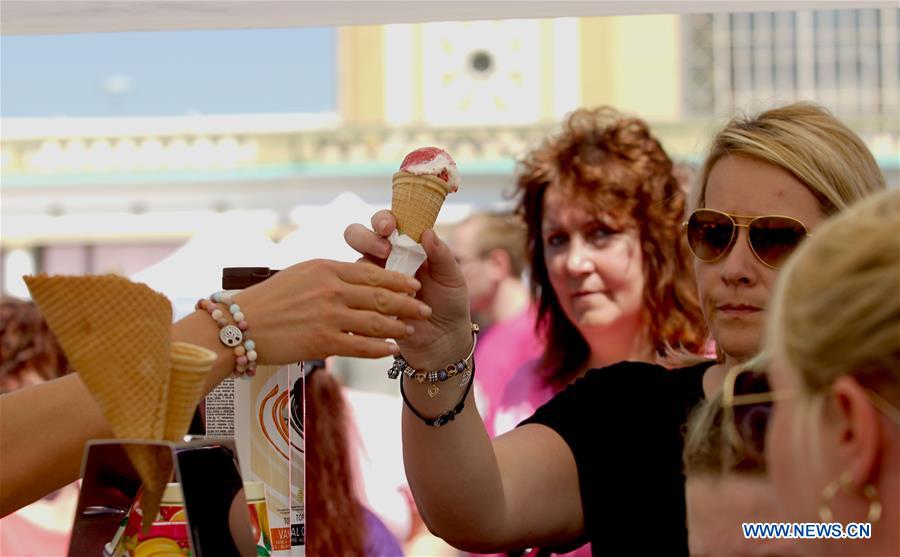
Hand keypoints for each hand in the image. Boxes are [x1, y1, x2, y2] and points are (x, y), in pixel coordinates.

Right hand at [233, 258, 430, 362]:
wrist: (239, 326)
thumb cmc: (268, 300)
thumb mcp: (301, 274)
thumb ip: (330, 275)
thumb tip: (355, 276)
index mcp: (327, 268)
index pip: (372, 272)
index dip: (397, 280)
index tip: (414, 284)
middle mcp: (331, 289)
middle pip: (380, 296)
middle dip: (407, 303)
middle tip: (425, 308)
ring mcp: (329, 316)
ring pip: (375, 321)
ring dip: (398, 326)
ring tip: (412, 329)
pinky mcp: (323, 341)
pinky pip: (361, 346)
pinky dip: (380, 348)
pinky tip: (392, 349)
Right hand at [344, 211, 472, 368]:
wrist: (443, 341)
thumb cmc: (449, 304)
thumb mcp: (451, 278)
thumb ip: (441, 254)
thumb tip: (427, 231)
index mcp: (404, 246)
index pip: (386, 223)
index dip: (383, 220)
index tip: (390, 228)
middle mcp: (383, 260)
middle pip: (358, 236)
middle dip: (365, 238)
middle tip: (384, 251)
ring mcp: (371, 282)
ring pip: (353, 266)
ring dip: (370, 271)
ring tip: (397, 288)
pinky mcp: (365, 304)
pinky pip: (354, 296)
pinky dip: (367, 298)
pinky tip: (388, 308)